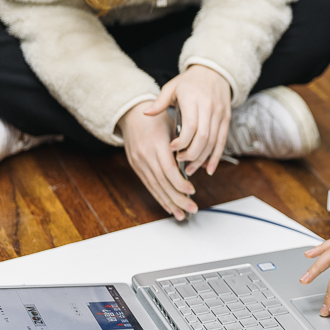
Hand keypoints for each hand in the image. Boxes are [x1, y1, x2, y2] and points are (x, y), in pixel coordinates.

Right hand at [119, 101, 197, 219]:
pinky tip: (168, 207)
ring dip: (169, 202)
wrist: (131, 114)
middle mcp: (145, 155)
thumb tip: (197, 165)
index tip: (192, 191)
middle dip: (178, 198)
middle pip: (162, 182)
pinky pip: (148, 185)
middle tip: (192, 209)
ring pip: (155, 187)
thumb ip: (183, 146)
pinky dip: (159, 197)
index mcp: (156, 144)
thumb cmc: (156, 119)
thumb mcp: (173, 127)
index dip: (180, 183)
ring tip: (181, 214)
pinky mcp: (136, 166)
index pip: (168, 169)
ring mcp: (139, 162)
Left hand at [145, 64, 231, 176]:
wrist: (214, 72)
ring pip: (213, 142)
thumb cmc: (189, 81)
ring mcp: (220, 115)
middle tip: (179, 161)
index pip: (191, 126)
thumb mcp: (172, 87)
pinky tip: (208, 169)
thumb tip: (146, 113)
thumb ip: (159, 102)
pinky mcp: (226, 120)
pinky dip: (216, 157)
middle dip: (192, 153)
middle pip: (203, 137)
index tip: (171, 149)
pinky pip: (222, 142)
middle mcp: (209, 108)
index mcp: (194, 100)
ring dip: (202, 158)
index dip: (182, 141)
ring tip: (190, 169)